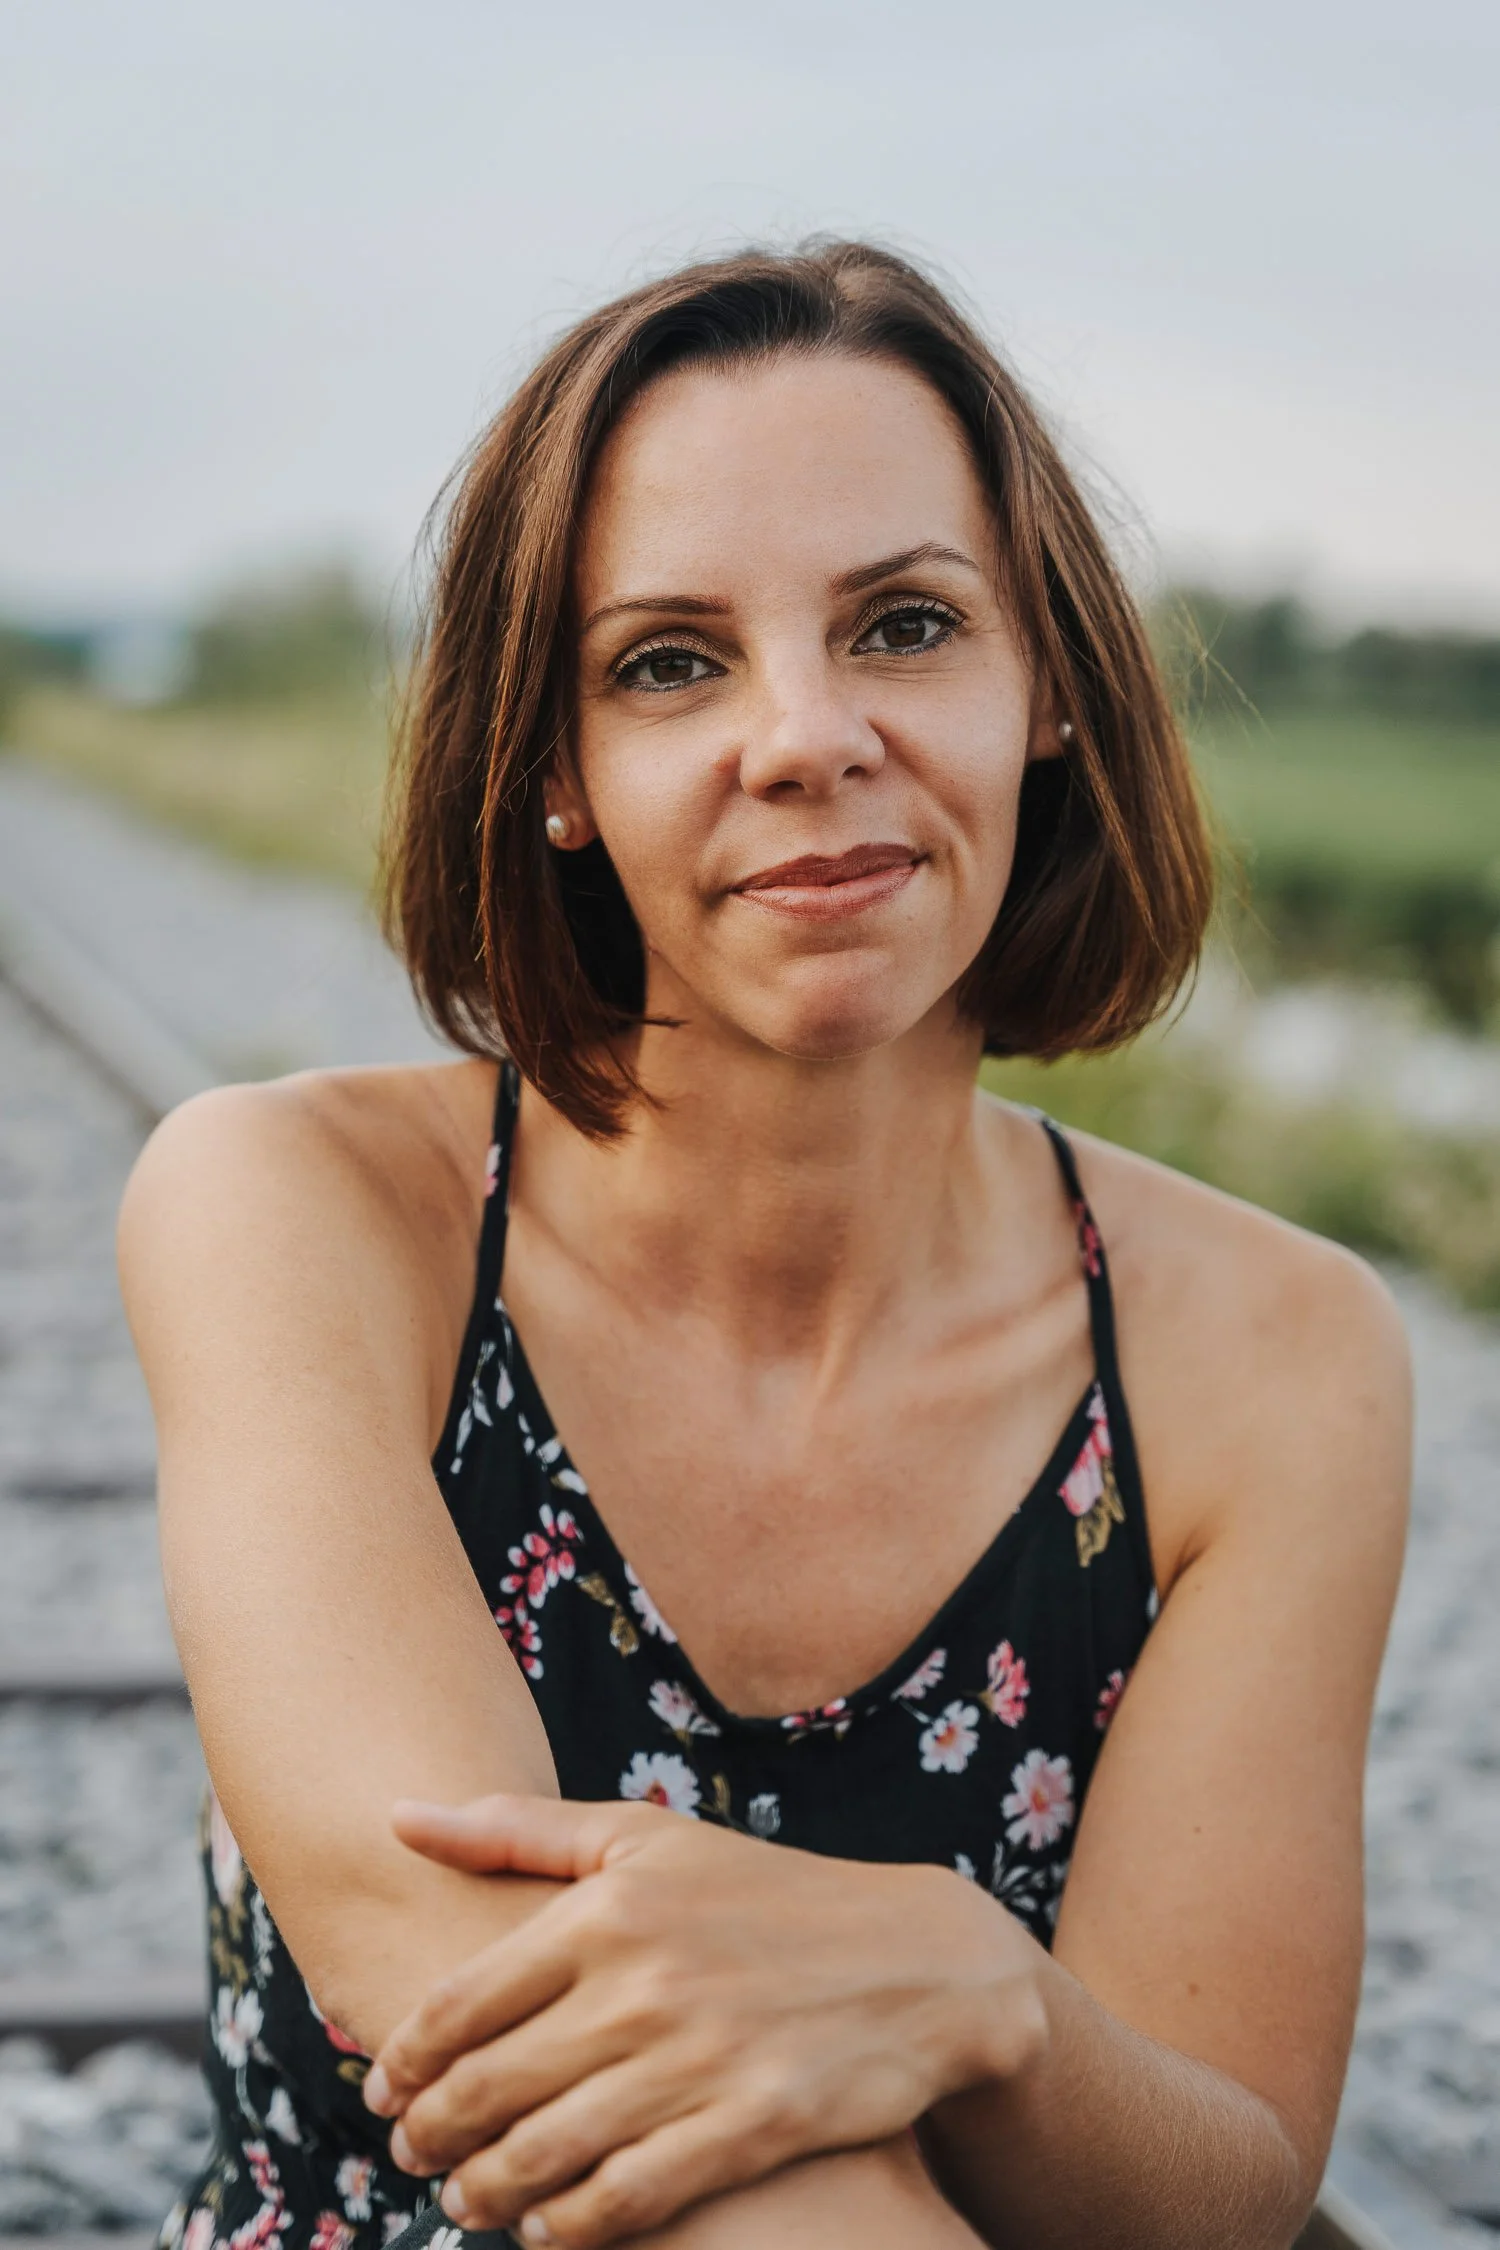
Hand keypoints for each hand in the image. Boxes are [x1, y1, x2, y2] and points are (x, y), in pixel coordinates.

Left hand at [364, 1792, 1045, 2246]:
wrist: (917, 1960)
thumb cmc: (761, 1893)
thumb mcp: (645, 1835)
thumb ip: (515, 1830)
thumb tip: (395, 1815)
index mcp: (608, 1906)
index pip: (461, 2001)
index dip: (405, 2060)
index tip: (383, 2089)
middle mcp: (644, 1981)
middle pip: (491, 2086)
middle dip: (431, 2135)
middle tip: (412, 2154)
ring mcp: (700, 2057)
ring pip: (546, 2152)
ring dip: (485, 2191)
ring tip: (464, 2200)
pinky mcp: (752, 2124)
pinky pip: (627, 2197)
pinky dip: (568, 2226)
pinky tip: (546, 2229)